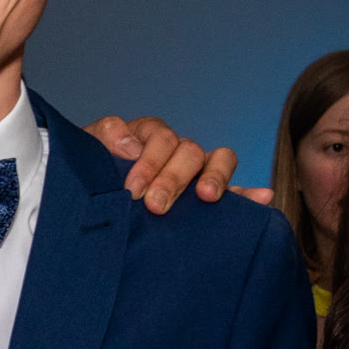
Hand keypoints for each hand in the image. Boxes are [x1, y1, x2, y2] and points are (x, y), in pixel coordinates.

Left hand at [87, 114, 240, 214]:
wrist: (85, 210)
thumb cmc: (87, 180)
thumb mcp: (86, 155)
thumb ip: (103, 138)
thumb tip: (130, 146)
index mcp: (147, 138)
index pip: (159, 138)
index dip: (147, 162)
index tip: (131, 190)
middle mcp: (175, 152)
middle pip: (188, 151)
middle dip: (173, 178)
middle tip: (155, 205)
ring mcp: (195, 174)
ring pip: (217, 160)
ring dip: (215, 176)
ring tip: (207, 196)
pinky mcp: (208, 199)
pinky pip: (235, 193)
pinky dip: (249, 195)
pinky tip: (262, 198)